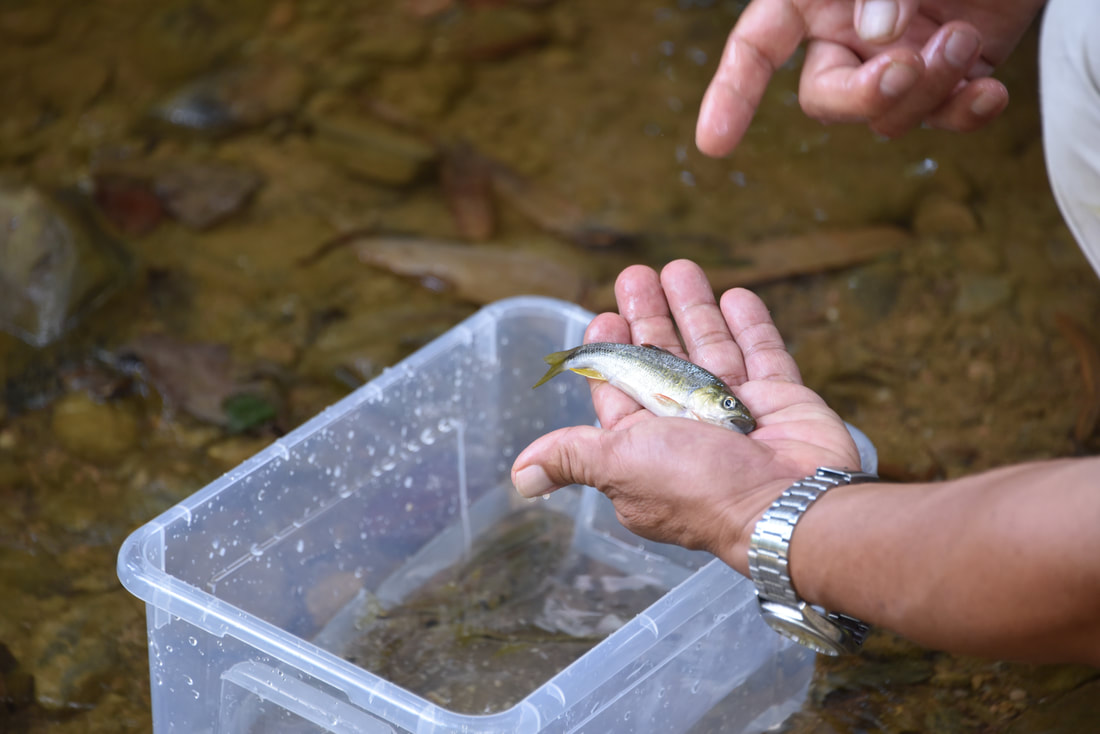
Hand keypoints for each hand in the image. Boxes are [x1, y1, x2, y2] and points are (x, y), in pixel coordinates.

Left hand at [510, 260, 859, 574]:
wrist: (785, 506)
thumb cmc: (697, 486)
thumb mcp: (618, 465)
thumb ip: (572, 457)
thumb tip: (519, 478)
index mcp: (646, 445)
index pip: (621, 389)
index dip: (610, 353)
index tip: (604, 318)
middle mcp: (690, 428)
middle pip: (664, 360)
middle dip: (648, 317)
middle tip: (635, 276)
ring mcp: (737, 413)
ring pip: (711, 349)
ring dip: (694, 308)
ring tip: (679, 267)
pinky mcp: (781, 401)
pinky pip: (763, 355)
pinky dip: (750, 325)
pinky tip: (735, 295)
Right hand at [696, 0, 1046, 155]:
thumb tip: (877, 37)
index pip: (755, 48)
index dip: (731, 94)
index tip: (715, 144)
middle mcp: (849, 34)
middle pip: (825, 99)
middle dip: (862, 98)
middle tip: (904, 69)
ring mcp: (901, 58)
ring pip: (888, 116)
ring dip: (928, 89)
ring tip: (962, 36)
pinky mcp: (955, 76)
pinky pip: (947, 119)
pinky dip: (968, 114)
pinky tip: (991, 92)